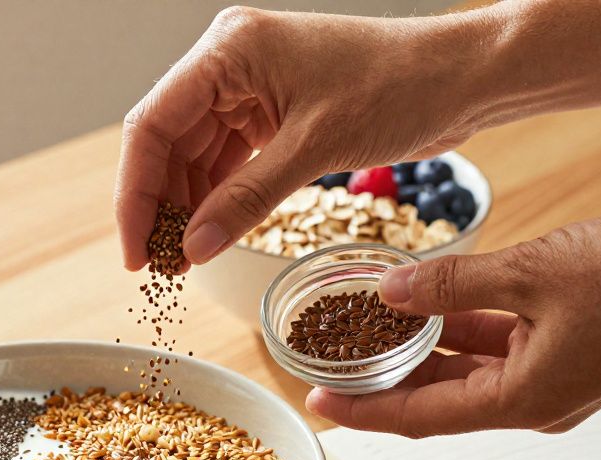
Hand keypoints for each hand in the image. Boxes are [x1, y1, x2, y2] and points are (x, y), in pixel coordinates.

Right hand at [115, 7, 483, 269]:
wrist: (464, 77)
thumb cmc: (401, 86)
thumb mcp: (315, 148)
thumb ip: (247, 200)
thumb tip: (193, 249)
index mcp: (227, 50)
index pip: (152, 125)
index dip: (136, 195)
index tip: (137, 252)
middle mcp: (228, 63)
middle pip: (165, 142)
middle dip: (160, 206)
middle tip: (159, 268)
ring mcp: (248, 87)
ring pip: (192, 156)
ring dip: (187, 208)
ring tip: (184, 261)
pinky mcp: (270, 112)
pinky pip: (225, 160)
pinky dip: (218, 199)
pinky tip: (212, 235)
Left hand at [306, 217, 600, 436]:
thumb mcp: (531, 273)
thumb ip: (452, 285)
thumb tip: (389, 292)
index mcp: (520, 401)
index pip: (419, 417)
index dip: (362, 411)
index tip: (315, 402)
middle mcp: (531, 402)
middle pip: (435, 399)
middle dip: (379, 381)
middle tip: (324, 361)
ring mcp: (549, 380)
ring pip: (463, 372)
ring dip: (416, 352)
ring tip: (362, 329)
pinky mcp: (562, 355)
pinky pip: (494, 350)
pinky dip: (457, 332)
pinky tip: (423, 306)